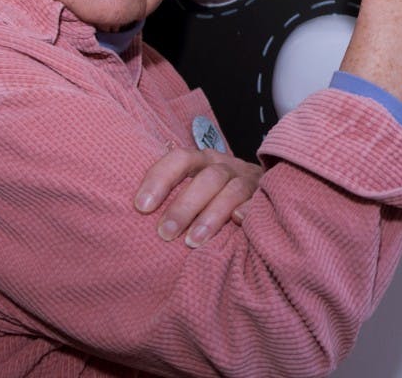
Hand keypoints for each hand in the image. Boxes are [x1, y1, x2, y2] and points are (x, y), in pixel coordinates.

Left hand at [134, 145, 261, 247]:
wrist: (266, 187)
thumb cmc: (214, 196)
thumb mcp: (192, 186)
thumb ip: (171, 194)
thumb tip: (135, 213)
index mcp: (202, 161)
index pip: (179, 159)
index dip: (160, 178)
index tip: (142, 206)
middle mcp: (225, 167)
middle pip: (207, 178)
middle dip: (184, 206)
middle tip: (165, 233)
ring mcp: (248, 181)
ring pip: (232, 190)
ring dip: (211, 215)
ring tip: (193, 241)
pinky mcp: (266, 197)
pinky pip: (260, 203)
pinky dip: (249, 211)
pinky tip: (238, 222)